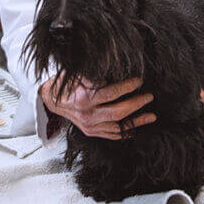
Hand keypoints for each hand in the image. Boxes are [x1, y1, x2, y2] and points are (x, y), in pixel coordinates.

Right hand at [40, 75, 156, 139]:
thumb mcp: (78, 74)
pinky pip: (112, 135)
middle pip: (118, 112)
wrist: (52, 99)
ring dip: (137, 121)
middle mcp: (88, 115)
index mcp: (84, 99)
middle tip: (149, 96)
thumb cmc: (66, 83)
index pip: (111, 93)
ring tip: (152, 116)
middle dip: (136, 104)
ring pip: (118, 127)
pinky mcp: (91, 132)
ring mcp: (90, 126)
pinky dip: (126, 132)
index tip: (139, 81)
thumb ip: (96, 75)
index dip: (127, 87)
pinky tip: (137, 127)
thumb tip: (118, 68)